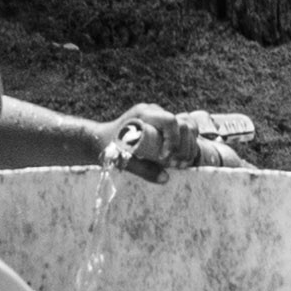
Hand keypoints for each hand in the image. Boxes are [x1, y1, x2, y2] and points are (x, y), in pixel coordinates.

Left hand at [104, 101, 253, 177]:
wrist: (100, 139)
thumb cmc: (108, 148)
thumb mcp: (123, 159)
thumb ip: (143, 169)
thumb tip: (166, 178)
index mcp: (143, 114)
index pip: (169, 121)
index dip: (173, 140)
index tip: (166, 158)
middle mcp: (154, 111)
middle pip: (183, 124)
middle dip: (185, 147)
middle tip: (177, 166)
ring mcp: (160, 116)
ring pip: (188, 125)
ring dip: (190, 145)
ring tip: (181, 164)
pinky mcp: (164, 124)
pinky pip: (186, 128)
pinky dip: (190, 141)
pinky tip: (185, 156)